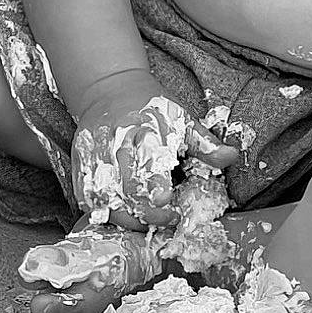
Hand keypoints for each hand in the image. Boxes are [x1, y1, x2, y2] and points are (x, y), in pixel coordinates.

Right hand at [71, 72, 240, 232]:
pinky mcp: (80, 167)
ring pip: (104, 197)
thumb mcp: (182, 119)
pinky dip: (104, 213)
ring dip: (126, 216)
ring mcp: (94, 156)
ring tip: (146, 221)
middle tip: (167, 218)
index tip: (167, 201)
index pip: (148, 161)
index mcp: (144, 128)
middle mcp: (115, 143)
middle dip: (146, 210)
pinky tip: (123, 216)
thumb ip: (205, 143)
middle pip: (125, 187)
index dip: (155, 185)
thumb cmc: (151, 109)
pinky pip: (87, 198)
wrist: (109, 91)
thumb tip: (230, 156)